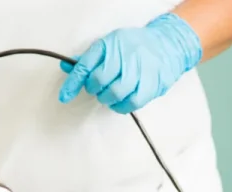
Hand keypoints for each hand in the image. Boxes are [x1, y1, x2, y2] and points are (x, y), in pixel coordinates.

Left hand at [59, 13, 202, 114]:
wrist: (168, 45)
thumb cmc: (135, 46)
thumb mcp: (110, 44)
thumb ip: (89, 59)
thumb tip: (67, 67)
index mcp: (109, 45)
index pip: (85, 65)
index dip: (72, 83)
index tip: (64, 96)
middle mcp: (123, 56)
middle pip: (98, 81)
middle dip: (94, 89)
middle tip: (98, 88)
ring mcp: (137, 71)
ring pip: (113, 93)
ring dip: (107, 98)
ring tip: (110, 94)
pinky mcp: (149, 86)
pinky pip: (129, 103)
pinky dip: (121, 106)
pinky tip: (120, 102)